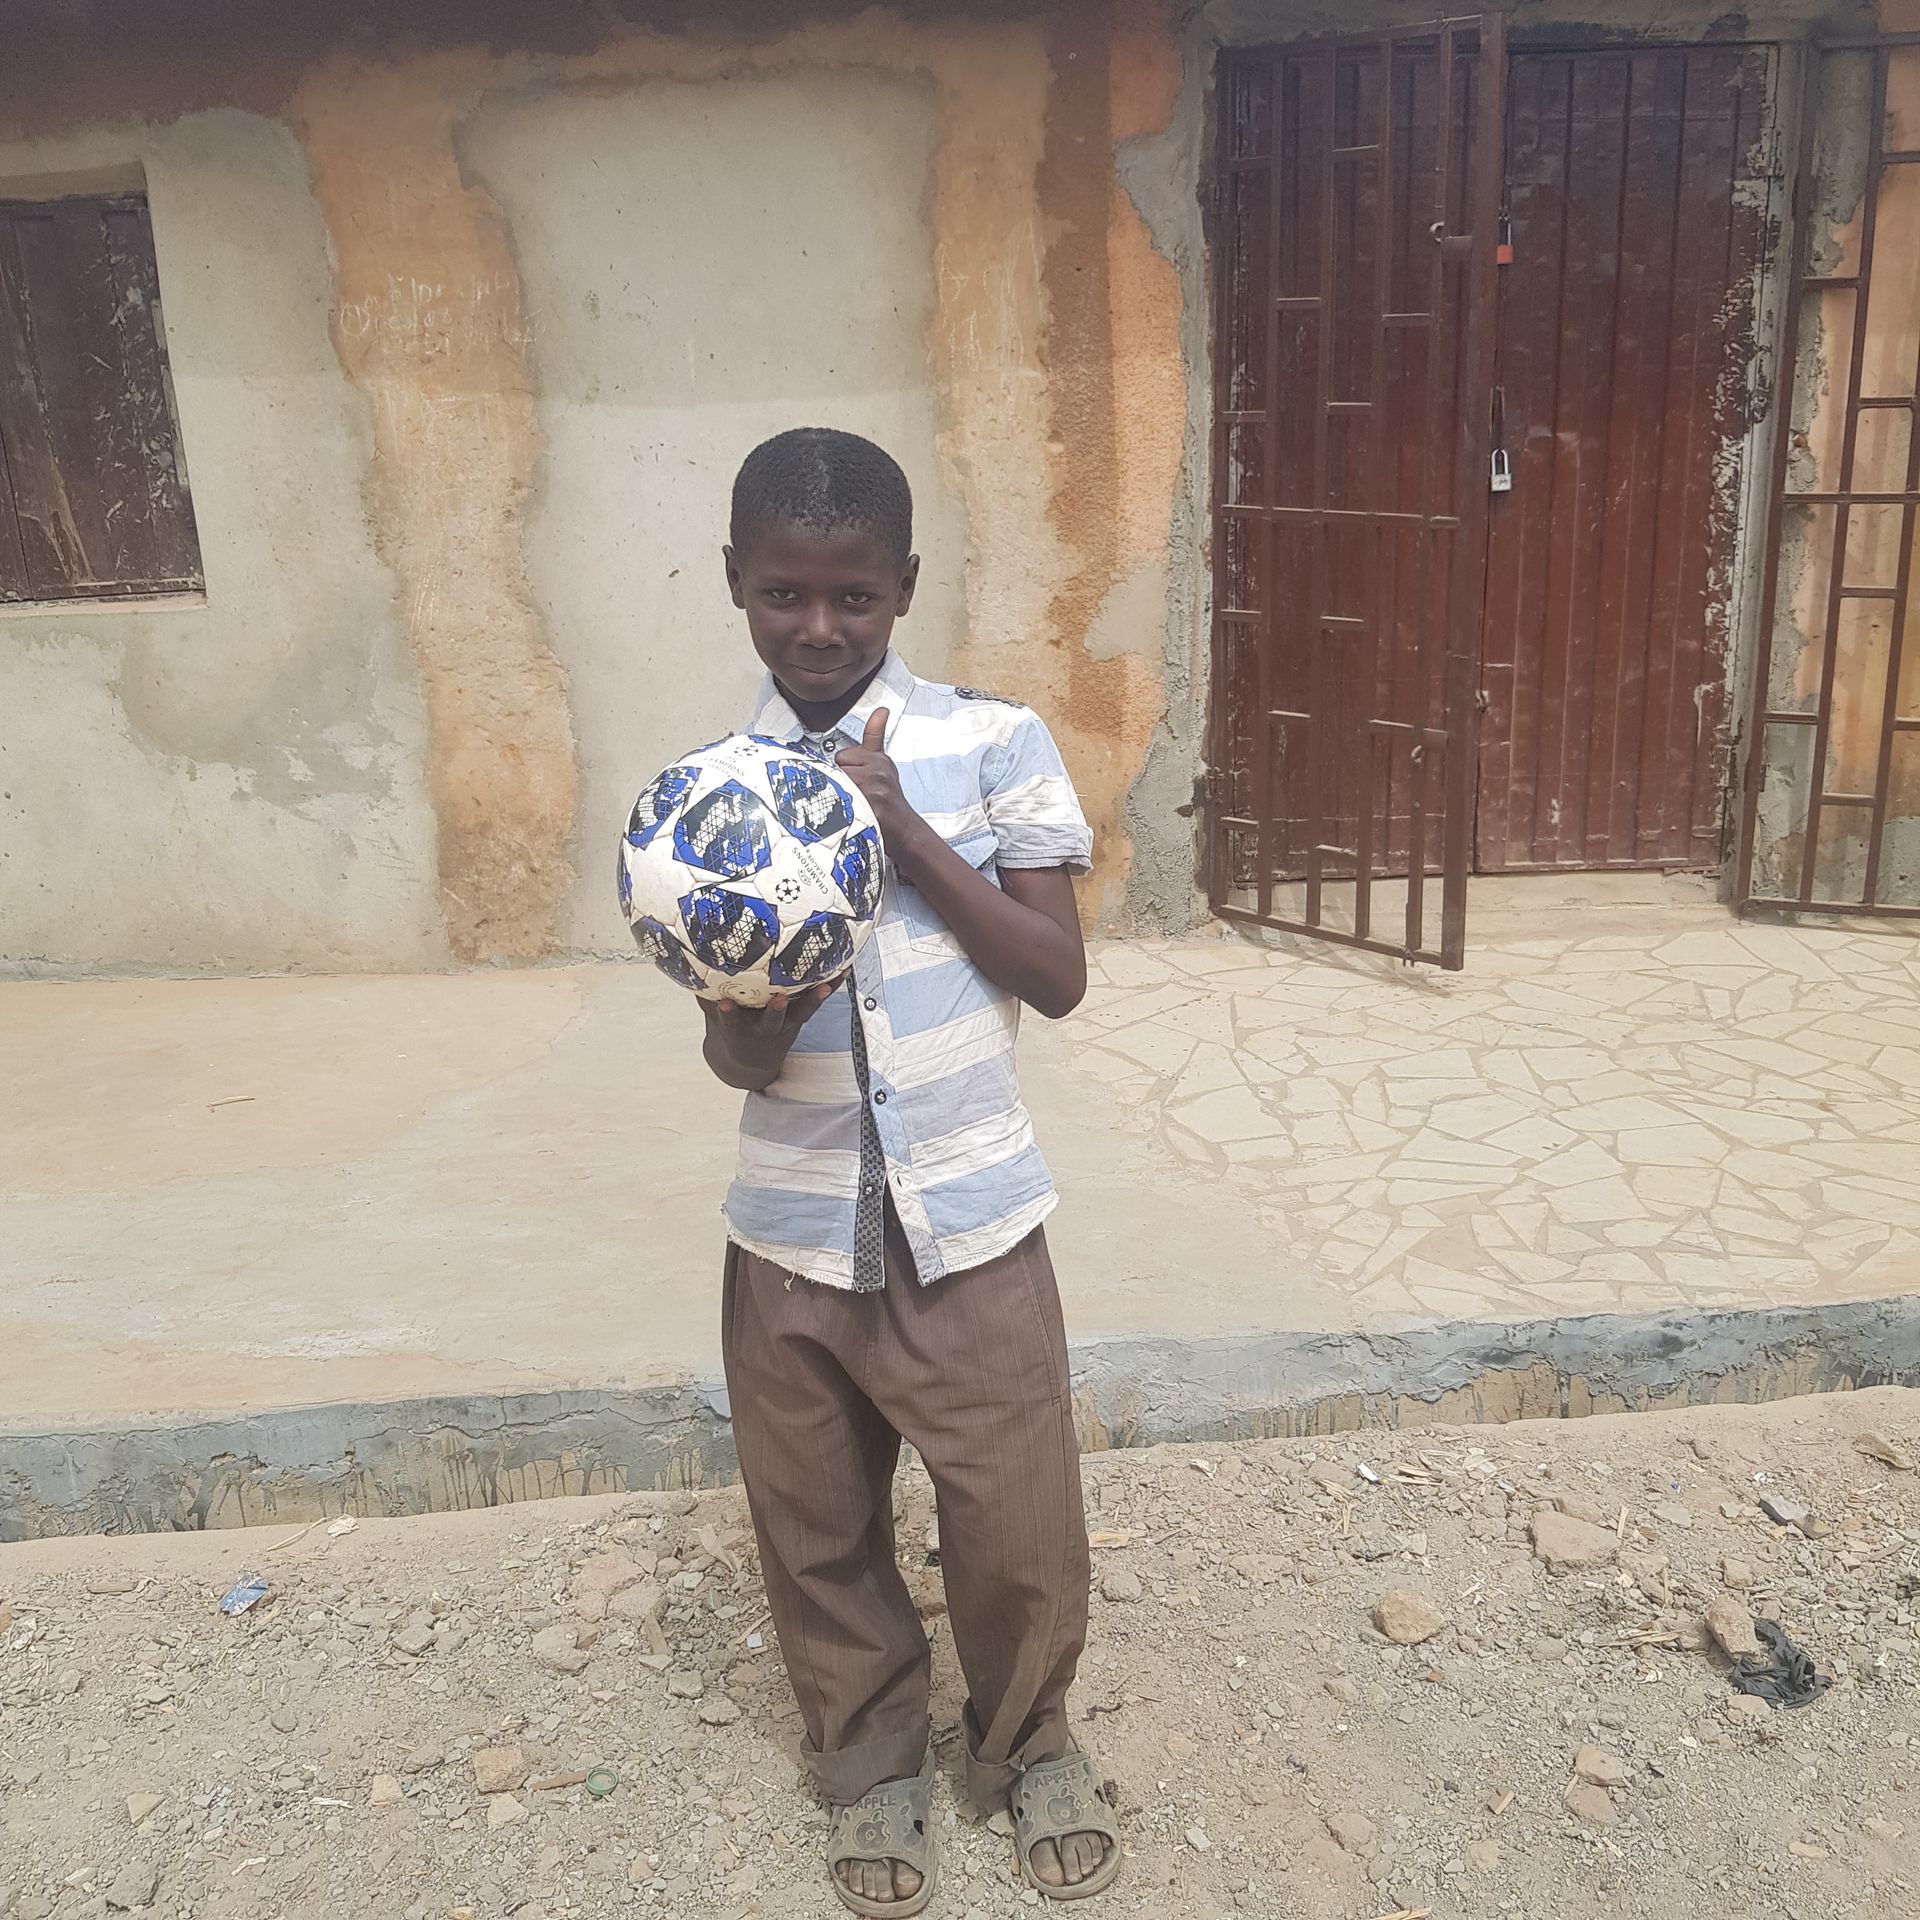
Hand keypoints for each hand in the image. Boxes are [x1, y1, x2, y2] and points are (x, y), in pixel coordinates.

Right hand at [709, 981, 835, 1051]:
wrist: (750, 1062)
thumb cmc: (729, 1028)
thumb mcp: (713, 1015)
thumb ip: (703, 992)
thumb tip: (683, 958)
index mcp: (738, 1029)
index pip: (730, 1022)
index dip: (728, 1015)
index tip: (724, 1005)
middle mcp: (763, 1029)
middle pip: (770, 1022)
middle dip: (774, 1012)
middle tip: (778, 1000)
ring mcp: (785, 1024)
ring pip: (801, 1013)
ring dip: (813, 1000)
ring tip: (825, 987)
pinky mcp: (800, 1017)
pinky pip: (816, 1001)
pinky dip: (830, 986)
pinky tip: (844, 970)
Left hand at [832, 709, 926, 859]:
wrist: (905, 831)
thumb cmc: (889, 800)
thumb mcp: (884, 765)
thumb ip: (876, 736)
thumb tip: (882, 710)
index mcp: (879, 759)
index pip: (844, 756)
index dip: (845, 770)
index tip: (858, 777)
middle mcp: (878, 768)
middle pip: (836, 767)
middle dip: (840, 779)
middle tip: (857, 794)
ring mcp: (875, 785)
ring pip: (837, 780)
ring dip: (840, 793)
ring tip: (856, 803)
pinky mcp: (870, 802)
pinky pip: (842, 796)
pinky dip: (842, 806)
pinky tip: (855, 811)